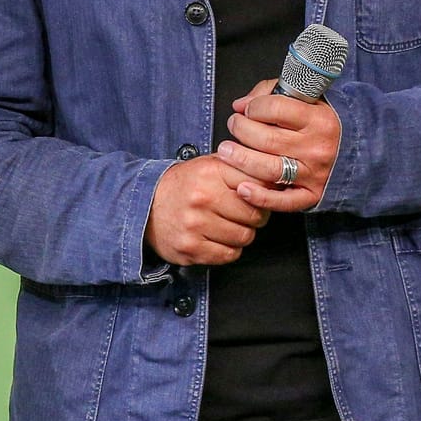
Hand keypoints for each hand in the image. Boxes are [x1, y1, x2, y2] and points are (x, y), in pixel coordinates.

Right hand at [144, 154, 270, 265]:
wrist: (145, 207)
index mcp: (209, 173)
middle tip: (243, 213)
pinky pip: (230, 255)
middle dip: (254, 216)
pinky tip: (218, 238)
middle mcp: (202, 198)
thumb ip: (239, 166)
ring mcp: (195, 225)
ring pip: (244, 237)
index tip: (258, 195)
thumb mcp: (207, 165)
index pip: (258, 185)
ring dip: (241, 233)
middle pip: (255, 215)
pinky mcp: (191, 248)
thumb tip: (275, 175)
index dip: (263, 192)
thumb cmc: (183, 186)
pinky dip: (229, 249)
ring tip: (227, 225)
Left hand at [219, 78, 341, 212]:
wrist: (360, 152)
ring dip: (240, 160)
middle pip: (267, 140)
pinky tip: (242, 189)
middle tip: (233, 125)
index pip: (277, 109)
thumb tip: (240, 104)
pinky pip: (282, 201)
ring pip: (268, 169)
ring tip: (225, 151)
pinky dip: (259, 197)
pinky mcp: (311, 195)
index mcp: (319, 120)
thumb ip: (272, 93)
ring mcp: (314, 174)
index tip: (246, 109)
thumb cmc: (323, 123)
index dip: (254, 107)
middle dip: (241, 130)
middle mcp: (317, 147)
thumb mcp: (308, 100)